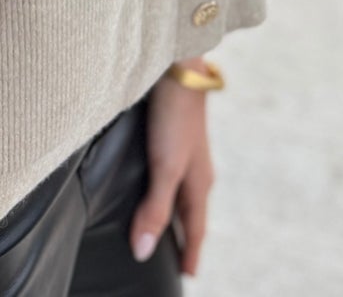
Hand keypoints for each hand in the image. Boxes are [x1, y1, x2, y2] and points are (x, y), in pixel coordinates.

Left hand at [129, 73, 214, 275]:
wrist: (178, 67)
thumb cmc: (174, 117)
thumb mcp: (164, 167)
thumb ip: (155, 208)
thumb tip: (143, 251)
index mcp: (199, 183)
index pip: (196, 229)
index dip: (191, 254)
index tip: (189, 277)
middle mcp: (196, 171)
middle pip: (191, 213)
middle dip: (187, 238)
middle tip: (179, 260)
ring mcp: (187, 153)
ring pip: (183, 194)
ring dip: (177, 214)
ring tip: (167, 229)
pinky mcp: (174, 137)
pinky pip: (173, 176)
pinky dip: (168, 192)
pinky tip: (157, 186)